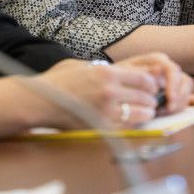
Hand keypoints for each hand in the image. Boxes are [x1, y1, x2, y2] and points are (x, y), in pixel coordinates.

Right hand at [32, 59, 158, 128]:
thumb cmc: (60, 82)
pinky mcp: (101, 127)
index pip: (143, 78)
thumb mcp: (85, 66)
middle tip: (151, 102)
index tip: (152, 87)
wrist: (41, 101)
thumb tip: (127, 72)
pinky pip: (127, 127)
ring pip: (141, 113)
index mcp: (107, 72)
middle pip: (145, 96)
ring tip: (146, 113)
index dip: (151, 84)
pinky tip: (132, 122)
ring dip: (146, 113)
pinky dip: (134, 125)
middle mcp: (110, 90)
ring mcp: (106, 110)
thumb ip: (106, 69)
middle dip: (151, 100)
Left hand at [115, 52, 193, 114]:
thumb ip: (141, 72)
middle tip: (168, 109)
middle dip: (178, 96)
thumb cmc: (117, 76)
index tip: (169, 99)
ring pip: (187, 88)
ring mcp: (171, 81)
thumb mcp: (125, 73)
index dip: (173, 84)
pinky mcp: (173, 92)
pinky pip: (189, 95)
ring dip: (181, 101)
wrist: (112, 81)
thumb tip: (158, 71)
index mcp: (156, 60)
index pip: (171, 69)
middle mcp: (166, 69)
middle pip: (182, 79)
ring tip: (168, 111)